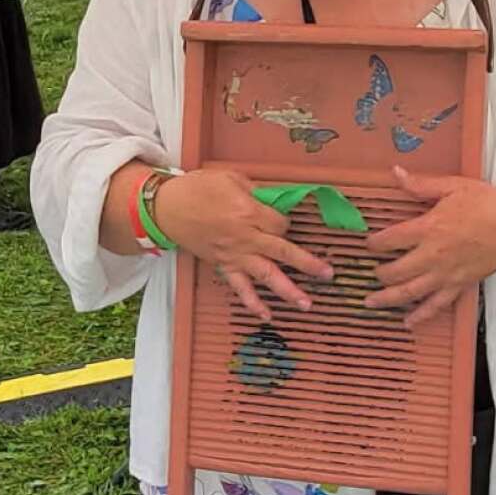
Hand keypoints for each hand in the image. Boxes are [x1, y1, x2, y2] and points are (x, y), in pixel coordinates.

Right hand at [155, 168, 332, 319]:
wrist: (166, 209)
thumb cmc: (197, 188)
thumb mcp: (230, 178)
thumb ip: (256, 191)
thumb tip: (274, 202)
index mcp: (248, 212)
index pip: (281, 224)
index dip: (287, 223)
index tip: (284, 221)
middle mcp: (245, 237)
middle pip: (283, 252)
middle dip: (307, 264)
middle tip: (328, 275)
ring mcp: (234, 255)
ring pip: (266, 275)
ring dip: (288, 290)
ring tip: (307, 304)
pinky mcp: (223, 266)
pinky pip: (240, 288)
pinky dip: (253, 303)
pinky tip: (267, 316)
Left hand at [363, 168, 495, 327]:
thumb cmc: (487, 204)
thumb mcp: (453, 186)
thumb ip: (421, 184)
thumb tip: (395, 173)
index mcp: (429, 228)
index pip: (390, 240)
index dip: (374, 244)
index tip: (368, 244)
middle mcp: (433, 255)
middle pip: (395, 271)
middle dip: (378, 272)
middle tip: (371, 271)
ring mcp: (445, 274)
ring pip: (410, 292)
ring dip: (387, 299)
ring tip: (369, 302)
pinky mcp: (459, 286)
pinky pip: (436, 305)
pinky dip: (421, 315)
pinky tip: (407, 322)